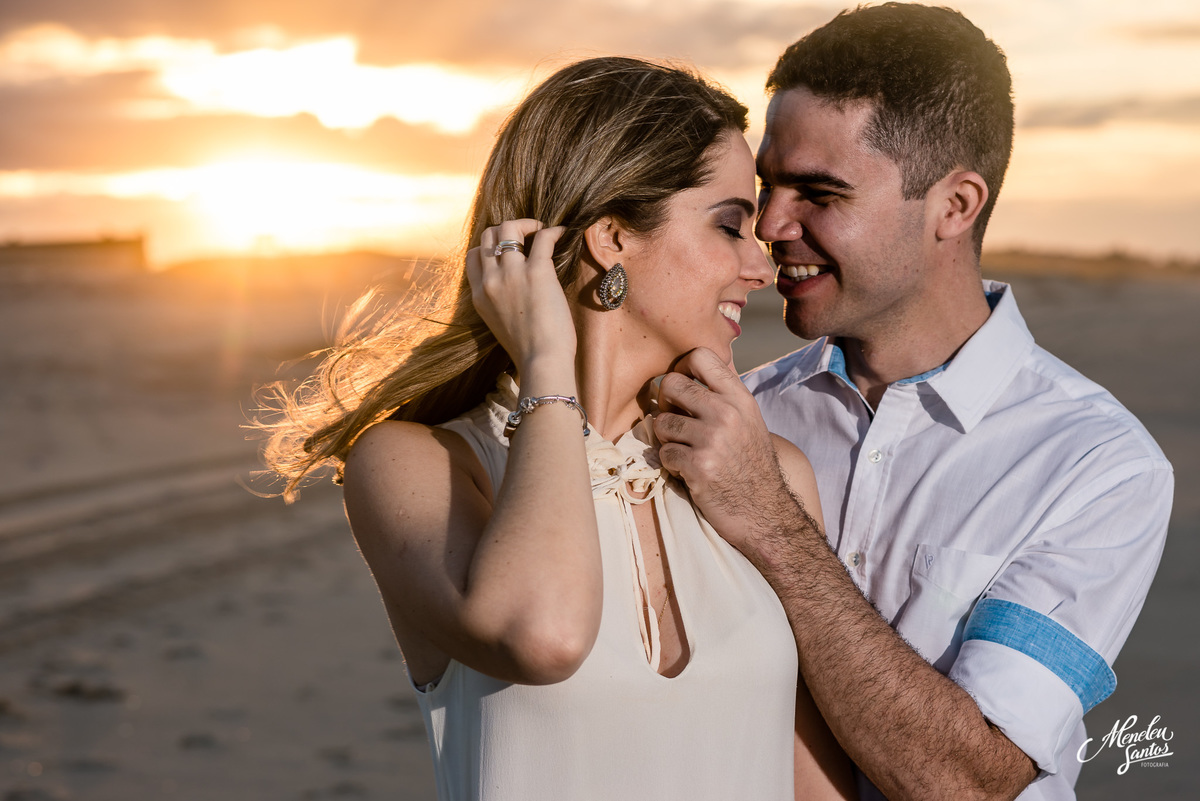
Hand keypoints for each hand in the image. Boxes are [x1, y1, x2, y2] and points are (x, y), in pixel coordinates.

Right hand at [466, 220, 573, 375]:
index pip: (473, 255)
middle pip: (488, 235)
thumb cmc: (528, 350)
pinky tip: (563, 232)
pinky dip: (553, 231)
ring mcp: (511, 275)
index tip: (508, 248)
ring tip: (541, 229)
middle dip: (506, 229)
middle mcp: (490, 281)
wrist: (542, 362)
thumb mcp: (498, 323)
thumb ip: (498, 301)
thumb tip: (515, 287)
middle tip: (526, 234)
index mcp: (478, 295)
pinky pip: (543, 238)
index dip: (489, 245)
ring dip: (527, 224)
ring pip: (510, 228)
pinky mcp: (537, 273)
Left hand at [653, 348, 793, 547]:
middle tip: (675, 421)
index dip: (681, 367)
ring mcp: (711, 439)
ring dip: (667, 439)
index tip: (681, 387)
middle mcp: (726, 413)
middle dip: (665, 404)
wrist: (763, 512)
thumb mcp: (748, 420)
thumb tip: (688, 372)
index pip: (700, 356)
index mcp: (739, 398)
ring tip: (684, 450)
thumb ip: (723, 396)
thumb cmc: (751, 466)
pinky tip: (688, 471)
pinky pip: (663, 453)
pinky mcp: (698, 465)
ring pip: (661, 422)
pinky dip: (670, 464)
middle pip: (670, 384)